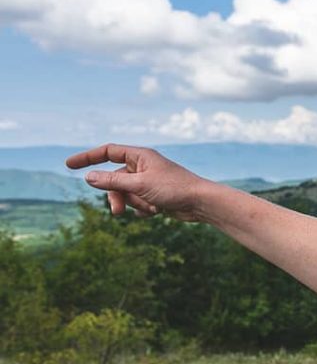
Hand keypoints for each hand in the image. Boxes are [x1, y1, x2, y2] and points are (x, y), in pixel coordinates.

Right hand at [65, 143, 211, 221]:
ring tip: (150, 208)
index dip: (88, 158)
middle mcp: (143, 166)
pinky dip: (143, 209)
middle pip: (114, 180)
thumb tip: (88, 177)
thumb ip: (112, 181)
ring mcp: (148, 181)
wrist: (200, 203)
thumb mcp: (139, 185)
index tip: (69, 165)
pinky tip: (158, 211)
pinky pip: (137, 203)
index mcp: (140, 156)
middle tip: (118, 211)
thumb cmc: (174, 188)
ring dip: (133, 204)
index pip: (107, 152)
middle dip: (116, 196)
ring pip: (125, 194)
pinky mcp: (154, 195)